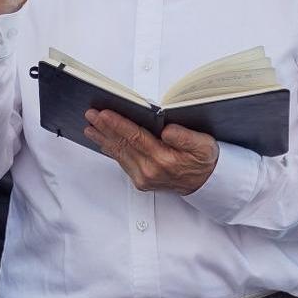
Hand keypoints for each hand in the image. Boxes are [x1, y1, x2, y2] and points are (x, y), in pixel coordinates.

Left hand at [83, 109, 218, 194]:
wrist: (206, 183)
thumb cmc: (204, 160)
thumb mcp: (204, 145)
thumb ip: (185, 137)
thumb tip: (166, 130)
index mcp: (164, 160)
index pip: (136, 137)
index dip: (118, 124)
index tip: (104, 114)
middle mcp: (151, 171)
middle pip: (123, 145)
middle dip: (104, 128)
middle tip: (90, 114)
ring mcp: (144, 178)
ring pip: (119, 154)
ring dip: (103, 139)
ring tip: (90, 126)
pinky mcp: (141, 182)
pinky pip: (122, 162)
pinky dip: (111, 150)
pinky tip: (104, 141)